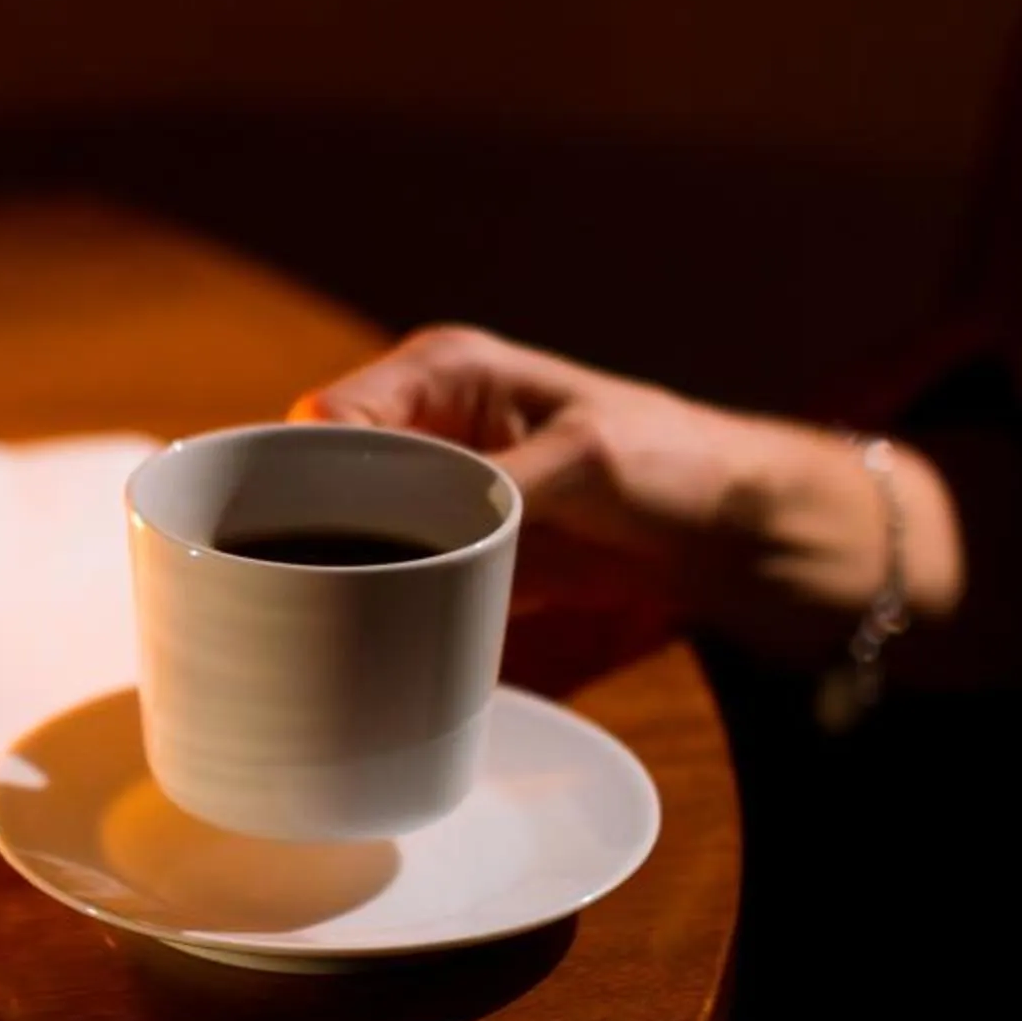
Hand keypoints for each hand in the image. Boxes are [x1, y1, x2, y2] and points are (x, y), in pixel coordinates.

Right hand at [294, 325, 963, 655]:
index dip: (291, 473)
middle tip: (284, 599)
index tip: (278, 537)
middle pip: (319, 480)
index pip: (324, 416)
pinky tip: (363, 648)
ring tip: (311, 631)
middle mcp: (427, 428)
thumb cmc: (678, 463)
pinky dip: (380, 611)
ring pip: (349, 536)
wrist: (743, 534)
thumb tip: (408, 538)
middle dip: (301, 536)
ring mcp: (439, 495)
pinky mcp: (461, 554)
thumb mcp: (585, 461)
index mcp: (441, 372)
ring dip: (336, 579)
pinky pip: (395, 581)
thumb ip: (493, 489)